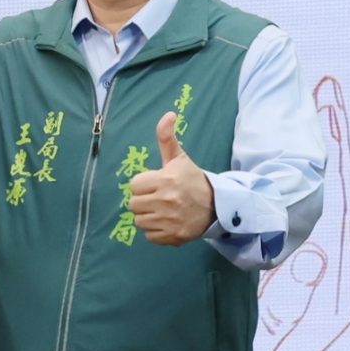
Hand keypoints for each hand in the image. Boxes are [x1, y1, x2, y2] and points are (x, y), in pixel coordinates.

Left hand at [125, 111, 213, 245]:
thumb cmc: (192, 179)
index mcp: (165, 179)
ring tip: (162, 210)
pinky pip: (149, 236)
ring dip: (148, 216)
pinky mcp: (173, 236)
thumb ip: (167, 137)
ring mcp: (169, 220)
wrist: (216, 205)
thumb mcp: (179, 158)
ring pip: (139, 221)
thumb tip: (168, 114)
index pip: (134, 185)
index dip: (143, 185)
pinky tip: (166, 222)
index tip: (155, 184)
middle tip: (158, 198)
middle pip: (133, 205)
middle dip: (143, 201)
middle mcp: (166, 200)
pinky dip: (156, 231)